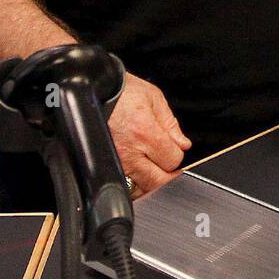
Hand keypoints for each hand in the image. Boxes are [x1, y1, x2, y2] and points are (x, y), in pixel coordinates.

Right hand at [107, 73, 191, 196]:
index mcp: (145, 132)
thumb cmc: (121, 90)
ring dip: (151, 181)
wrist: (95, 89)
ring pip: (140, 189)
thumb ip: (170, 124)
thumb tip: (183, 144)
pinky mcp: (104, 165)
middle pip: (158, 181)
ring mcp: (116, 161)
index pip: (172, 160)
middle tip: (168, 165)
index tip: (175, 149)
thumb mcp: (153, 97)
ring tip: (154, 168)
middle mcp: (129, 150)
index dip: (177, 155)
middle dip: (168, 175)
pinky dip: (134, 184)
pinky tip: (139, 173)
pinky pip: (124, 185)